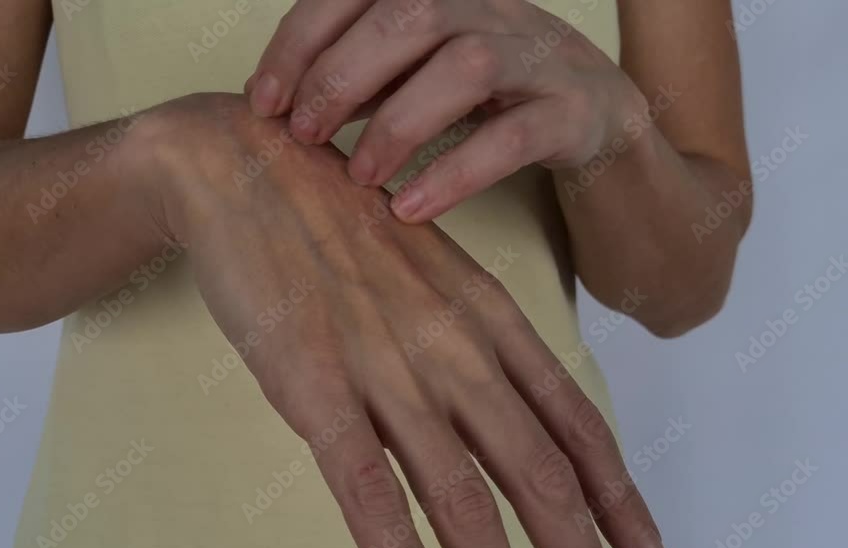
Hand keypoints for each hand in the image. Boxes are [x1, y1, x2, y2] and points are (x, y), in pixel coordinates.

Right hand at [145, 93, 663, 547]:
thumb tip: (506, 410)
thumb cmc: (341, 222)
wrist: (250, 167)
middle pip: (538, 468)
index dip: (619, 497)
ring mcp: (385, 367)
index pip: (575, 423)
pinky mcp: (314, 383)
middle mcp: (453, 347)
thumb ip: (472, 339)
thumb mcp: (432, 271)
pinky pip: (364, 484)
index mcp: (487, 317)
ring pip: (461, 490)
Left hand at [246, 0, 645, 222]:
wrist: (605, 129)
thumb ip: (368, 77)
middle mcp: (494, 10)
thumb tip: (286, 102)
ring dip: (397, 123)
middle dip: (341, 75)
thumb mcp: (424, 76)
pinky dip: (455, 172)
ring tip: (357, 177)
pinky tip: (410, 208)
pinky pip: (515, 136)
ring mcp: (542, 57)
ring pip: (466, 66)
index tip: (263, 99)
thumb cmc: (495, 101)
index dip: (303, 39)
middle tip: (302, 135)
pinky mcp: (578, 113)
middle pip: (410, 14)